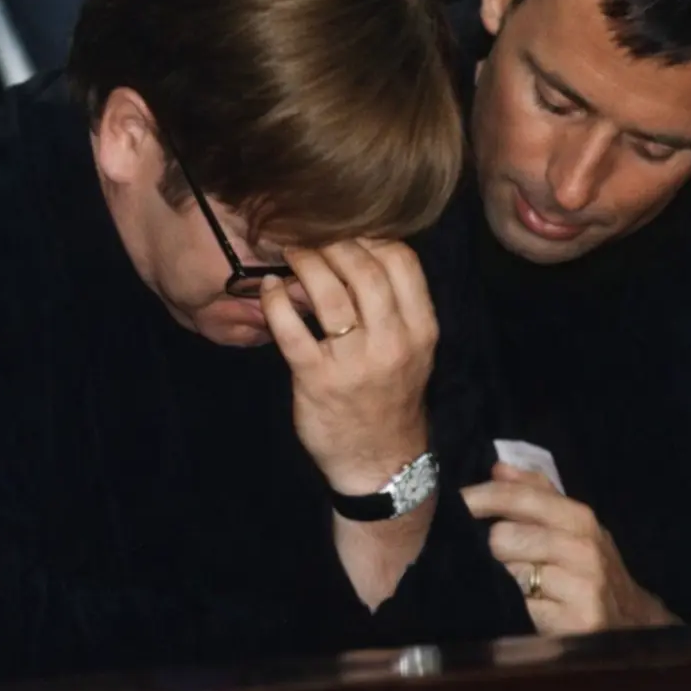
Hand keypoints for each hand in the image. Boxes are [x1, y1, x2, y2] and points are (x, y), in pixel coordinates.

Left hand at [262, 240, 433, 493]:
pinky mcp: (317, 379)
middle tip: (309, 234)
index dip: (370, 235)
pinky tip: (269, 288)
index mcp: (421, 329)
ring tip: (289, 253)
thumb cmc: (390, 398)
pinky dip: (276, 300)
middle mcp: (393, 342)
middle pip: (363, 269)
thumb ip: (392, 305)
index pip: (402, 262)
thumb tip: (356, 252)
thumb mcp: (411, 350)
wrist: (380, 462)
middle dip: (332, 242)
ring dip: (304, 263)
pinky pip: (291, 329)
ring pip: (329, 293)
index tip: (345, 227)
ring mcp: (354, 362)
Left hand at [462, 463, 678, 633]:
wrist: (630, 621)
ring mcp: (584, 587)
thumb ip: (535, 492)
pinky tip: (527, 605)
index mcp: (579, 518)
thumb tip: (499, 468)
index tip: (455, 501)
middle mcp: (584, 549)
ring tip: (518, 582)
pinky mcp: (577, 622)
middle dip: (493, 548)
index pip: (519, 497)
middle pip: (503, 536)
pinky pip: (521, 605)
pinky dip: (516, 606)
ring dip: (504, 576)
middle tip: (501, 558)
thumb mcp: (570, 525)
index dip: (480, 497)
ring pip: (509, 571)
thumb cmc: (587, 566)